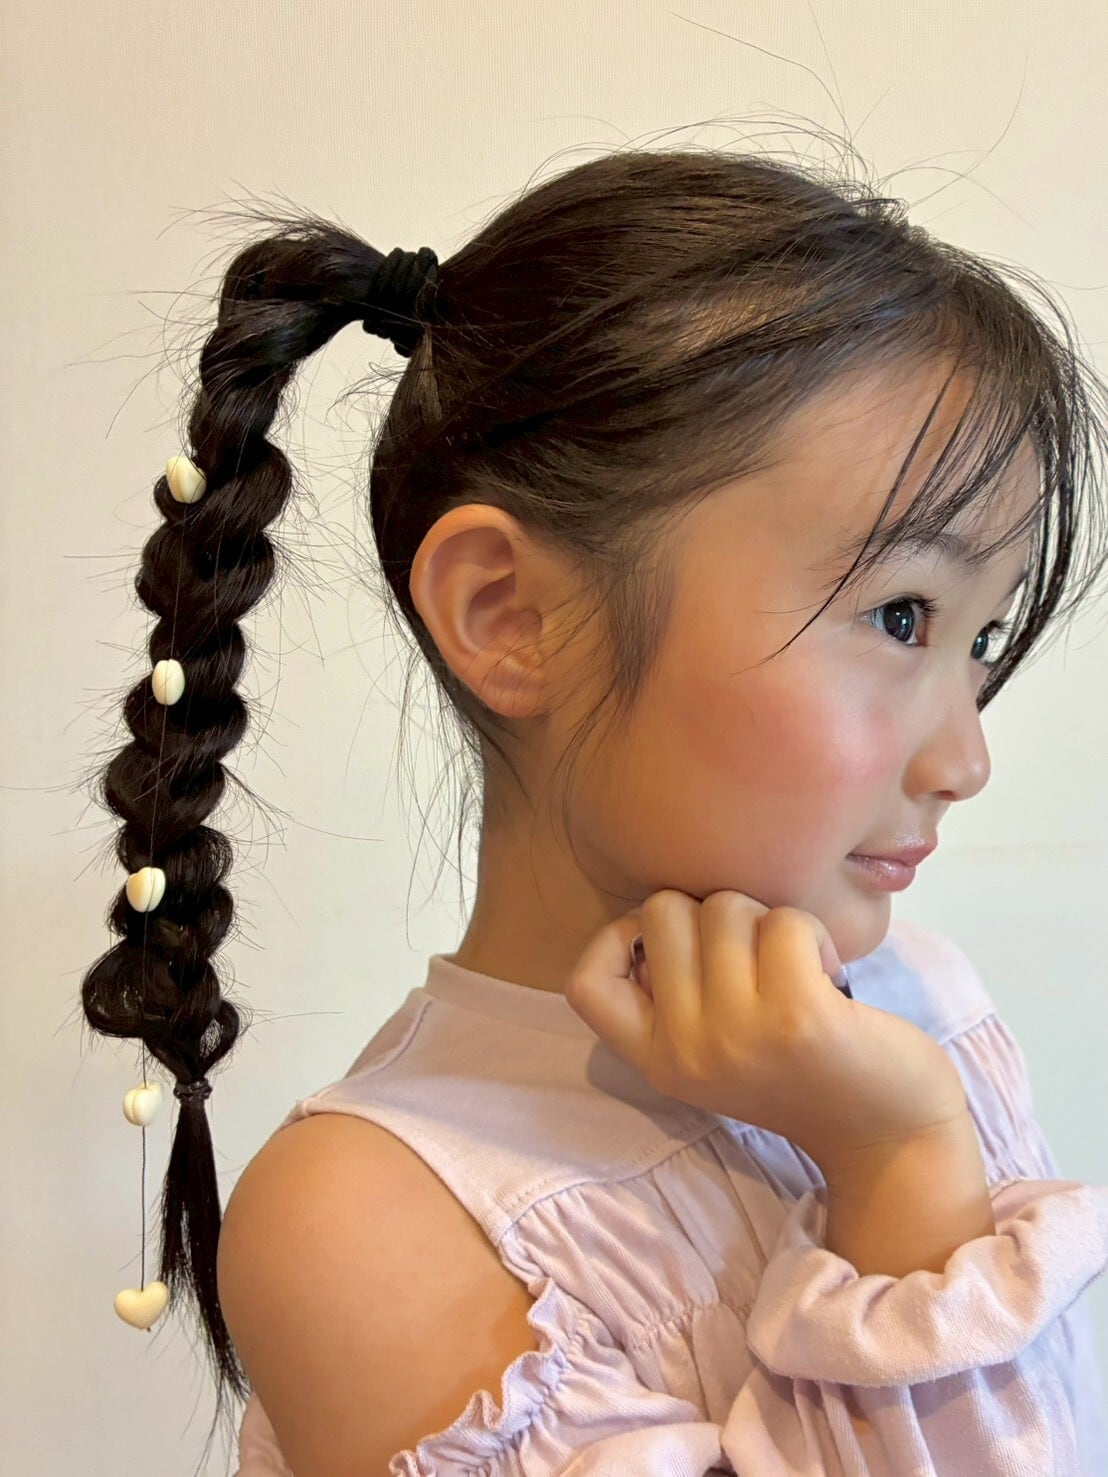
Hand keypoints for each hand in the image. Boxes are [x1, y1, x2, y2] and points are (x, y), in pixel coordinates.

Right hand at [563, 889, 968, 1174]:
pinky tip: (827, 974)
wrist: (890, 1136)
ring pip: (724, 906)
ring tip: (794, 967)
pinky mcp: (797, 1014)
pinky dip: (812, 933)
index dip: (617, 937)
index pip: (585, 984)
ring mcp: (738, 1033)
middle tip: (752, 959)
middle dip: (713, 913)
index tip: (671, 947)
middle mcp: (686, 1050)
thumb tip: (659, 911)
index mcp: (658, 1061)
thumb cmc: (804, 1073)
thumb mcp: (715, 1051)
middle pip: (663, 911)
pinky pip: (784, 921)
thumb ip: (676, 995)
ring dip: (767, 920)